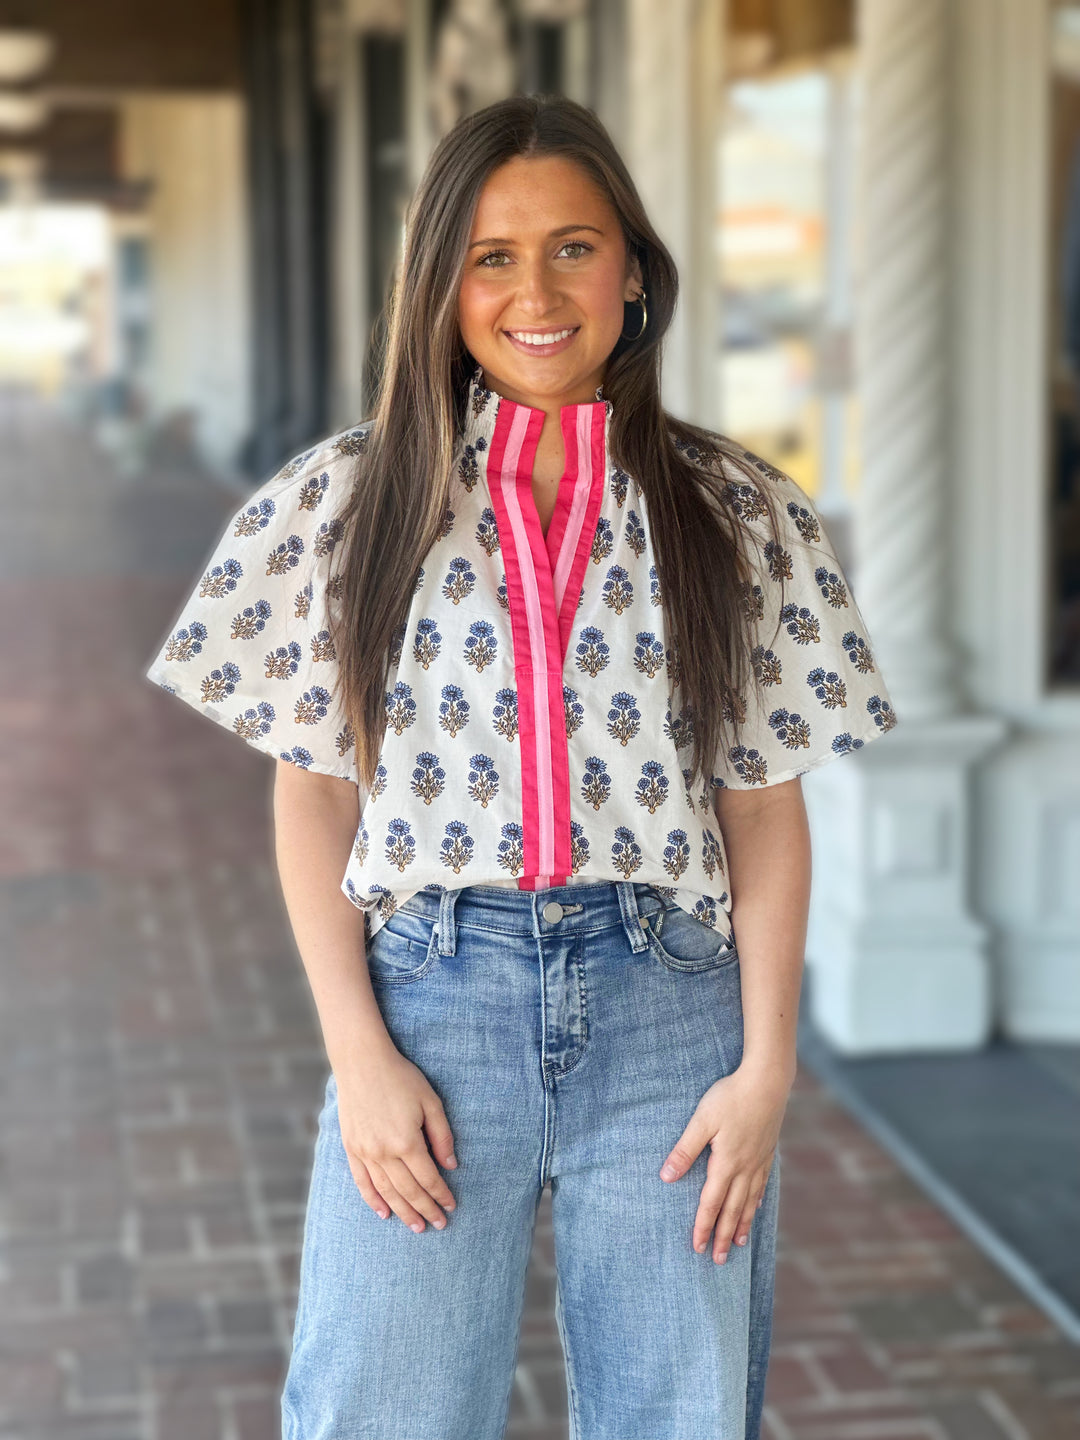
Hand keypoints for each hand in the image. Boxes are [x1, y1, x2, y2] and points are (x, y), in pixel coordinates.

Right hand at [335, 1043, 458, 1232]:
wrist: (362, 1063)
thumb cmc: (401, 1078)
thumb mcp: (430, 1101)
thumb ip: (442, 1136)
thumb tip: (451, 1166)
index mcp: (407, 1142)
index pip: (428, 1179)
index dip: (441, 1195)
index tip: (451, 1207)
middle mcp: (384, 1153)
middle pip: (409, 1191)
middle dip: (426, 1210)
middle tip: (439, 1225)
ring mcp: (365, 1153)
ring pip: (387, 1192)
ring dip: (403, 1212)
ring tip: (416, 1226)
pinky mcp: (351, 1149)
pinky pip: (362, 1182)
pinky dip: (373, 1201)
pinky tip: (384, 1213)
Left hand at [659, 1063, 789, 1263]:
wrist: (768, 1081)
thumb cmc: (730, 1096)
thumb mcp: (701, 1120)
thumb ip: (685, 1149)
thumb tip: (666, 1176)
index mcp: (726, 1163)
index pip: (711, 1203)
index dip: (703, 1226)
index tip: (698, 1247)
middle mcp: (745, 1168)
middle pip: (732, 1210)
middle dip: (724, 1236)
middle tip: (719, 1260)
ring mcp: (759, 1161)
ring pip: (748, 1201)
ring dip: (742, 1225)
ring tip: (739, 1244)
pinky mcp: (767, 1152)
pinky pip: (761, 1186)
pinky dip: (755, 1202)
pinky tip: (754, 1208)